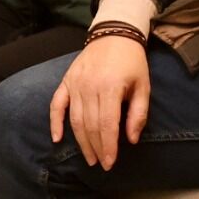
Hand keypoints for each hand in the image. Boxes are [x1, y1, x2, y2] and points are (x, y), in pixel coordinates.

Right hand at [51, 35, 152, 167]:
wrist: (115, 34)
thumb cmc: (132, 62)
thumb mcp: (143, 86)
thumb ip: (138, 113)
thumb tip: (131, 140)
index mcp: (111, 87)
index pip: (107, 124)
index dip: (108, 146)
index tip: (110, 163)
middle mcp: (90, 87)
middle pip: (90, 126)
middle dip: (96, 148)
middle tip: (101, 164)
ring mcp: (75, 84)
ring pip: (75, 120)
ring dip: (81, 142)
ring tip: (89, 157)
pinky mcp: (66, 81)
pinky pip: (56, 104)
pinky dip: (55, 122)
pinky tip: (57, 139)